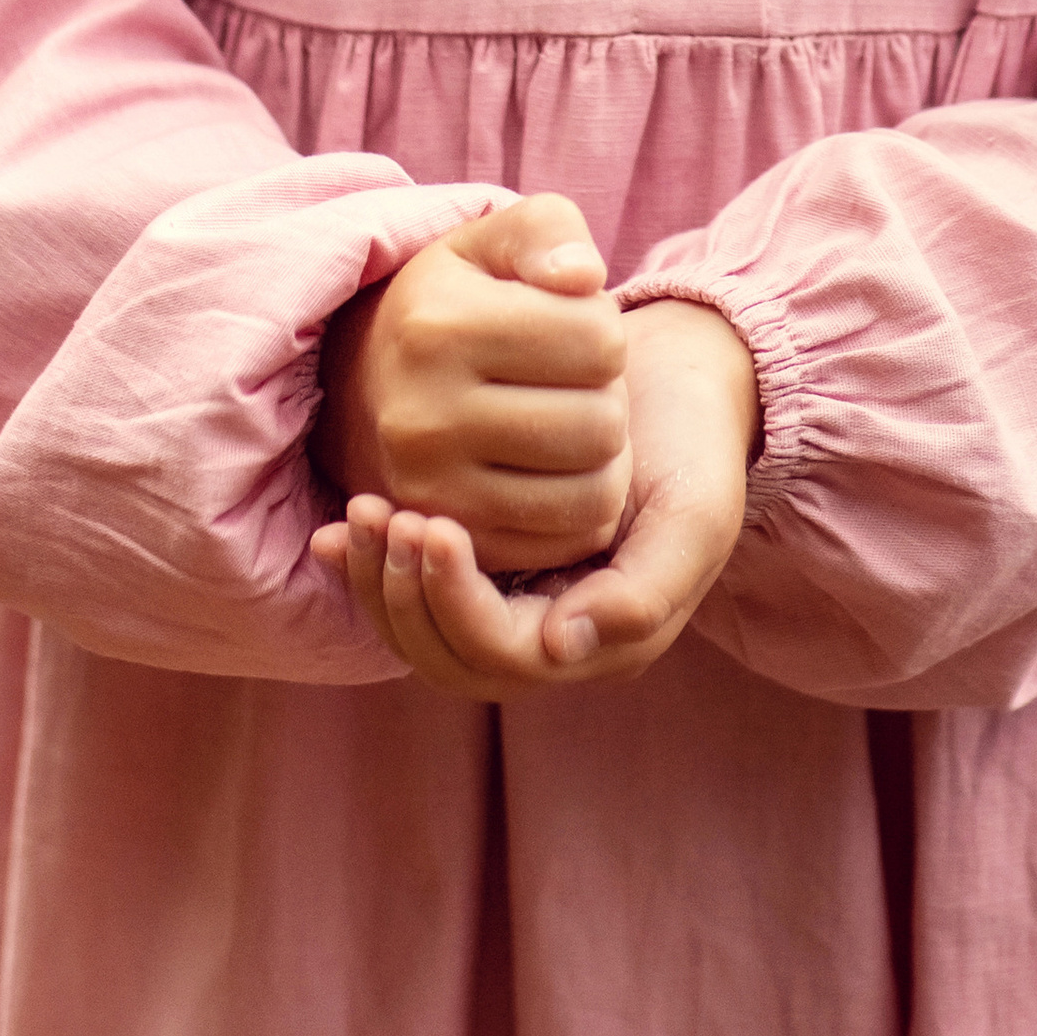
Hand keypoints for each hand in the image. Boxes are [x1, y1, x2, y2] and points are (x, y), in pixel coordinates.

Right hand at [311, 194, 627, 579]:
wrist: (374, 380)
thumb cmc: (460, 298)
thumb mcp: (497, 240)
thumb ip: (550, 233)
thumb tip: (584, 277)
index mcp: (439, 330)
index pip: (598, 343)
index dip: (607, 328)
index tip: (574, 324)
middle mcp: (423, 419)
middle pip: (600, 424)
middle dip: (609, 394)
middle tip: (579, 379)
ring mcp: (432, 493)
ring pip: (591, 491)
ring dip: (604, 453)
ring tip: (572, 417)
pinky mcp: (454, 540)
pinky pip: (568, 539)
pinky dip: (586, 502)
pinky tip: (561, 465)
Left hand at [315, 295, 759, 700]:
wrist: (685, 379)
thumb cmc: (695, 441)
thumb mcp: (696, 514)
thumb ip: (644, 592)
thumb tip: (559, 647)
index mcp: (602, 640)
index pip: (502, 654)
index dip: (456, 601)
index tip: (432, 523)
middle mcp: (551, 639)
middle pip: (449, 657)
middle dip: (404, 596)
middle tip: (382, 514)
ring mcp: (516, 603)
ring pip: (424, 633)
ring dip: (383, 584)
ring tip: (360, 513)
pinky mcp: (490, 564)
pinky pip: (420, 591)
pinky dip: (375, 568)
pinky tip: (340, 528)